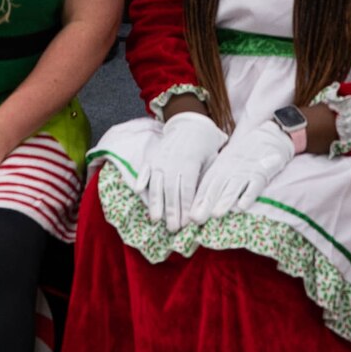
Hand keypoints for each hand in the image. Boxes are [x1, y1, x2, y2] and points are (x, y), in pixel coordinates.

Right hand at [142, 110, 225, 231]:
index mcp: (190, 163)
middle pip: (171, 191)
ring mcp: (160, 159)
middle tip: (172, 229)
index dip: (185, 208)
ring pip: (156, 183)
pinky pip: (144, 169)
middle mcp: (173, 162)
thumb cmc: (205, 144)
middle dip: (171, 212)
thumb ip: (207, 179)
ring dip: (155, 202)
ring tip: (156, 219)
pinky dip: (141, 179)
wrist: (190, 122)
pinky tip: (138, 192)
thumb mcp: (212, 159)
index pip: (187, 190)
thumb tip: (207, 204)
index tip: (185, 224)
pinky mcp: (152, 156)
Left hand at [189, 119, 296, 222]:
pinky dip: (248, 195)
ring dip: (224, 201)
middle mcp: (229, 170)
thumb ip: (215, 180)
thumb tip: (199, 204)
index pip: (205, 185)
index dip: (197, 200)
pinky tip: (242, 207)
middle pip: (216, 187)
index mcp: (219, 168)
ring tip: (216, 214)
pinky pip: (254, 185)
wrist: (266, 137)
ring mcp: (245, 172)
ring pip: (233, 187)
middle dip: (205, 203)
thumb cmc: (242, 157)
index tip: (188, 216)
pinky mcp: (261, 174)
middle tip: (196, 218)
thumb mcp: (226, 164)